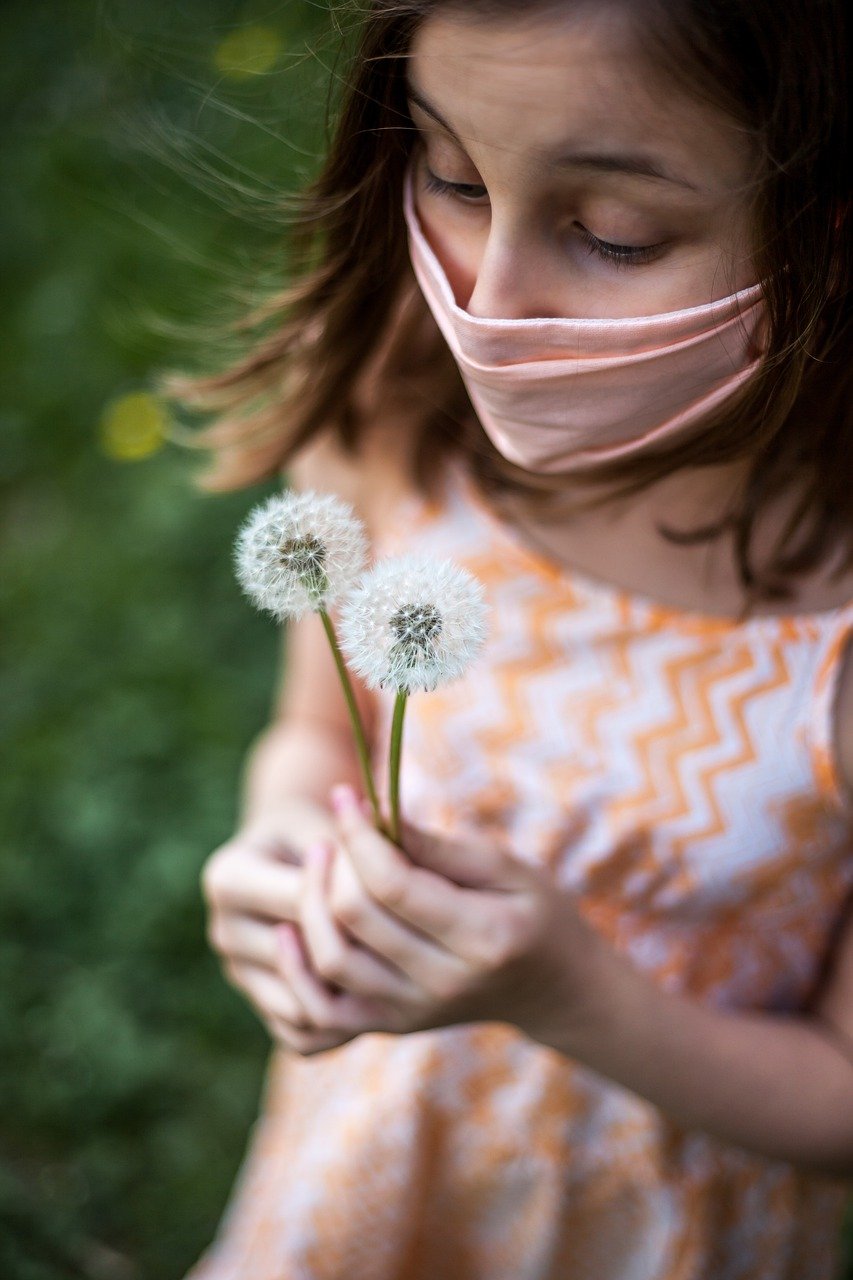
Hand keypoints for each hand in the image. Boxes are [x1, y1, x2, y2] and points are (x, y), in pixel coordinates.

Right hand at [201, 799, 376, 1047]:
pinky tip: (373, 993)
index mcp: (228, 877)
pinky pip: (305, 1037)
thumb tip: (387, 857)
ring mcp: (239, 974)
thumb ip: (351, 844)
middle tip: (406, 934)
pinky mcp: (259, 1007)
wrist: (291, 860)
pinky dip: (342, 1025)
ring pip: (303, 1005)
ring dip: (353, 991)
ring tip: (391, 963)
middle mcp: (224, 930)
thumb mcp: (328, 823)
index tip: (397, 883)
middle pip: (302, 957)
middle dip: (358, 947)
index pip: (299, 901)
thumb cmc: (318, 832)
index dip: (357, 895)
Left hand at [276, 784, 611, 1056]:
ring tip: (319, 862)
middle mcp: (445, 983)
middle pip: (355, 919)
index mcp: (484, 936)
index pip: (394, 885)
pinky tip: (292, 929)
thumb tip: (374, 814)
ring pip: (332, 961)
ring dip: (310, 905)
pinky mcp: (393, 1026)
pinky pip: (324, 1010)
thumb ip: (438, 846)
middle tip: (337, 828)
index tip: (346, 796)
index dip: (359, 835)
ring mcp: (416, 1013)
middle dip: (334, 862)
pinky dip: (299, 969)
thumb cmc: (534, 910)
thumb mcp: (505, 865)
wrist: (552, 988)